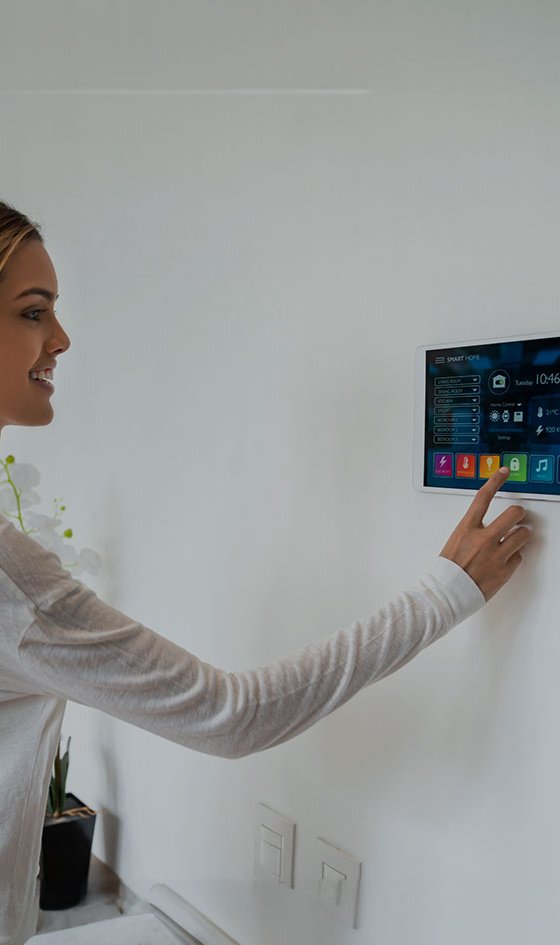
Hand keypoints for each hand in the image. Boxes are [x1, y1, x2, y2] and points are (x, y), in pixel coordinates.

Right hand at [439, 466, 531, 601]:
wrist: (446, 594)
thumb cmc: (447, 570)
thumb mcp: (455, 541)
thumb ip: (472, 531)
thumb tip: (488, 527)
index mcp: (467, 529)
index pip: (483, 497)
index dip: (495, 481)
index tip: (503, 472)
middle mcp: (483, 539)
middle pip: (514, 514)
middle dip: (519, 514)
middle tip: (517, 517)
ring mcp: (496, 555)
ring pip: (523, 535)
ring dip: (521, 535)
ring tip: (514, 539)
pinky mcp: (504, 571)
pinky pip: (518, 557)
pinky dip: (513, 558)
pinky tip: (504, 560)